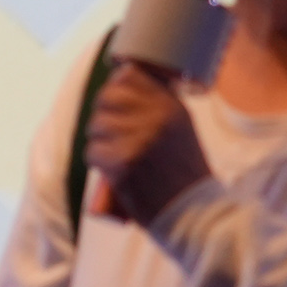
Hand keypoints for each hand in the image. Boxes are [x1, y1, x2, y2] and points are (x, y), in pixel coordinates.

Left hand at [82, 59, 212, 225]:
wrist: (193, 210)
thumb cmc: (185, 171)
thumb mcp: (181, 127)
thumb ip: (159, 106)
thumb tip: (125, 82)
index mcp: (171, 106)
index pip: (129, 76)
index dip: (116, 86)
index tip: (115, 99)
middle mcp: (155, 119)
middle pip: (107, 98)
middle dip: (103, 113)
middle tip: (109, 130)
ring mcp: (138, 141)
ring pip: (96, 125)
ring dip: (99, 139)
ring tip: (113, 152)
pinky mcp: (122, 165)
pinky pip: (93, 151)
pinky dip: (97, 160)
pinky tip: (110, 168)